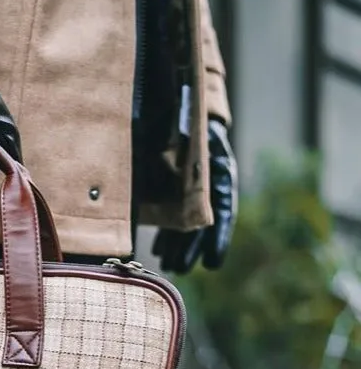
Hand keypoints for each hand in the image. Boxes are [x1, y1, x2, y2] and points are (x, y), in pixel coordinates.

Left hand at [152, 119, 237, 273]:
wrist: (180, 98)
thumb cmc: (183, 113)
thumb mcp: (181, 133)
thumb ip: (169, 155)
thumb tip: (147, 180)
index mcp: (217, 169)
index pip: (222, 209)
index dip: (218, 238)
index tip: (212, 264)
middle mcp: (208, 181)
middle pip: (202, 221)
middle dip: (190, 248)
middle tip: (180, 269)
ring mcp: (192, 185)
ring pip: (187, 221)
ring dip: (178, 245)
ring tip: (171, 267)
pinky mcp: (176, 187)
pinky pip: (174, 214)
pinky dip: (166, 233)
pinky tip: (158, 251)